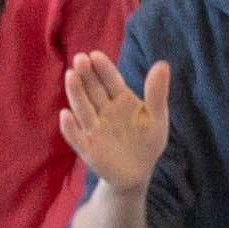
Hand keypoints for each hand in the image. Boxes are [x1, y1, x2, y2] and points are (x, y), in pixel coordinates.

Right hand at [58, 51, 177, 187]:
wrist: (138, 172)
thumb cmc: (148, 140)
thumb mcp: (157, 116)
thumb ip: (157, 92)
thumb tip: (163, 64)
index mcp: (121, 99)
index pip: (111, 80)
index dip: (104, 68)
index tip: (95, 55)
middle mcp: (104, 110)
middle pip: (93, 90)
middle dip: (86, 75)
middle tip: (80, 59)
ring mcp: (94, 128)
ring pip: (83, 108)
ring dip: (76, 93)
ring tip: (71, 76)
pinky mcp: (87, 147)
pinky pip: (76, 136)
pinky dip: (70, 127)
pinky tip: (65, 115)